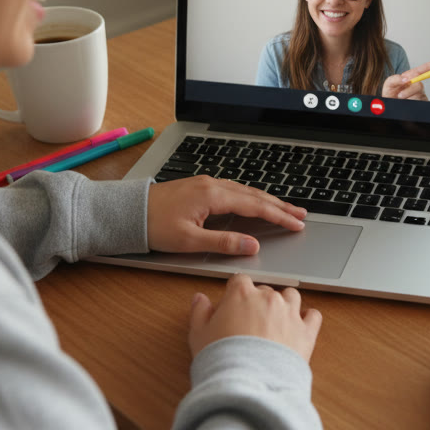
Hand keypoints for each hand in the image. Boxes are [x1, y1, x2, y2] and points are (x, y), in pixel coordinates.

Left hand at [147, 176, 305, 253]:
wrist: (127, 212)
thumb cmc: (153, 226)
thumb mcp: (189, 241)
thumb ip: (223, 243)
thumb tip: (252, 245)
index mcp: (213, 196)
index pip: (255, 206)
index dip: (279, 216)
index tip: (296, 224)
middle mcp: (212, 185)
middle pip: (255, 195)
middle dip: (280, 205)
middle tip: (301, 215)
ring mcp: (206, 183)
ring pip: (245, 191)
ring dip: (267, 200)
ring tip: (285, 209)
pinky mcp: (200, 187)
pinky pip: (234, 190)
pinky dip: (251, 198)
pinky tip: (255, 202)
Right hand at [189, 274, 321, 361]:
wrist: (249, 383)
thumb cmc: (222, 359)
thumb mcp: (198, 334)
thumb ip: (199, 312)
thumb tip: (200, 299)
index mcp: (241, 295)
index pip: (239, 280)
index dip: (235, 293)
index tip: (232, 305)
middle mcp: (268, 299)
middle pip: (265, 289)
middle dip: (258, 301)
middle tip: (250, 321)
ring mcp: (290, 313)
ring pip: (292, 296)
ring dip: (284, 303)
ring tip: (276, 320)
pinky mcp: (306, 332)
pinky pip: (314, 316)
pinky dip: (308, 318)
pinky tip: (300, 326)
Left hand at [381, 56, 429, 100]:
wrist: (389, 104)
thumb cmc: (390, 93)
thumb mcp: (389, 83)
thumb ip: (395, 78)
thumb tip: (406, 78)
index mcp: (411, 77)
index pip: (424, 69)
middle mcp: (417, 85)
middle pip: (420, 85)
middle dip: (409, 90)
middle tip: (400, 95)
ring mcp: (420, 94)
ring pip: (418, 96)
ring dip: (407, 98)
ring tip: (401, 100)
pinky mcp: (422, 102)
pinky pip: (419, 102)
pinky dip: (410, 103)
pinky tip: (406, 103)